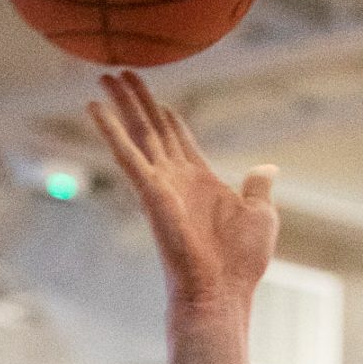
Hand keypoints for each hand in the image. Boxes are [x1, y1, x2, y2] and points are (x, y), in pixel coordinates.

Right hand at [89, 71, 277, 311]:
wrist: (221, 290)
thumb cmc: (241, 262)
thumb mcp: (261, 215)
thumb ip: (259, 187)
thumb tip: (268, 168)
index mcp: (202, 181)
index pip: (180, 140)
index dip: (169, 118)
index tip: (160, 100)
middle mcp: (176, 179)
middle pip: (153, 129)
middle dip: (138, 101)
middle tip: (121, 72)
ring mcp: (160, 183)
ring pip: (137, 133)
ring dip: (121, 104)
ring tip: (105, 76)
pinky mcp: (148, 192)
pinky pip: (125, 154)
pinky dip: (109, 130)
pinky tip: (93, 107)